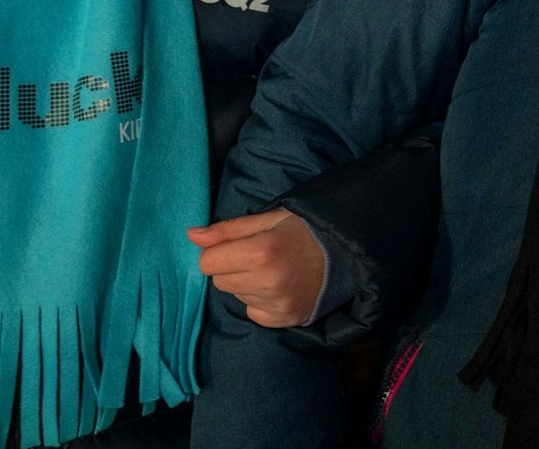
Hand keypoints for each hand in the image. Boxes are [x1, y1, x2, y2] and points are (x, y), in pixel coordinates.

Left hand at [188, 209, 325, 327]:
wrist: (346, 256)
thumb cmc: (305, 231)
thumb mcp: (269, 219)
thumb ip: (228, 229)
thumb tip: (192, 235)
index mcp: (261, 251)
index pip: (208, 262)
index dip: (218, 252)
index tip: (236, 246)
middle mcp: (267, 281)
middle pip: (219, 281)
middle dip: (232, 268)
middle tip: (258, 257)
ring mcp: (276, 304)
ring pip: (236, 296)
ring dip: (247, 284)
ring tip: (273, 271)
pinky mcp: (284, 320)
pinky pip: (252, 312)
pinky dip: (260, 301)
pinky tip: (279, 287)